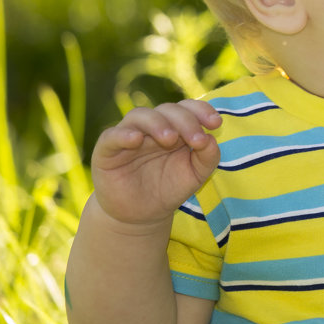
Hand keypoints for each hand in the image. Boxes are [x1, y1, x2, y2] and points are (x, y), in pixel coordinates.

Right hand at [90, 100, 221, 229]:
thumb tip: (211, 138)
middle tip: (196, 140)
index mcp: (175, 127)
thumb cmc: (170, 188)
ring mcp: (128, 136)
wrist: (141, 215)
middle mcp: (152, 127)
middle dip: (185, 121)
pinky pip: (112, 135)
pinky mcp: (107, 150)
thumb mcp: (196, 175)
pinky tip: (137, 139)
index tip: (216, 124)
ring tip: (170, 139)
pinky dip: (124, 134)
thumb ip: (208, 157)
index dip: (202, 110)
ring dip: (158, 123)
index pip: (188, 107)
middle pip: (168, 110)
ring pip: (140, 115)